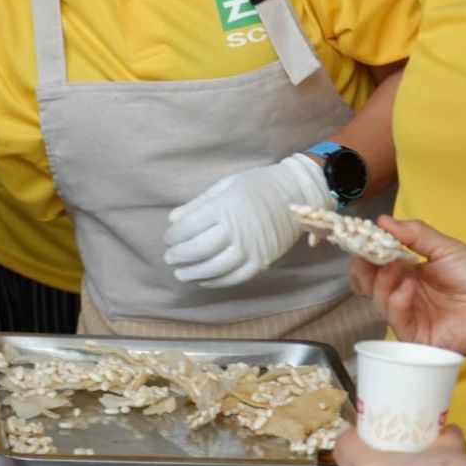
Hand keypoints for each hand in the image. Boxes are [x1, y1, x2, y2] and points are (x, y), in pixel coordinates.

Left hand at [164, 153, 330, 285]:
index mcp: (225, 206)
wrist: (297, 192)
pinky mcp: (263, 261)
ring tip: (181, 273)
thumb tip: (173, 219)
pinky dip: (217, 281)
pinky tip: (204, 280)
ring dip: (194, 273)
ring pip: (215, 268)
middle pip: (199, 249)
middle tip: (170, 258)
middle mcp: (237, 228)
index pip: (190, 227)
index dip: (174, 236)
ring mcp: (252, 247)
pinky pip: (236, 277)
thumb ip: (199, 203)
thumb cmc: (258, 184)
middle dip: (180, 256)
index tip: (168, 238)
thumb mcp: (226, 185)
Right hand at [349, 217, 465, 362]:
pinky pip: (395, 320)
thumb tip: (382, 220)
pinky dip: (396, 300)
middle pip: (367, 285)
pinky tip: (408, 287)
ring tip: (397, 266)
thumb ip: (413, 234)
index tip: (361, 238)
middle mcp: (404, 294)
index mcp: (408, 273)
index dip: (365, 253)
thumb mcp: (445, 248)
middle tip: (370, 253)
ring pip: (377, 301)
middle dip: (363, 268)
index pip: (374, 265)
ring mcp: (409, 316)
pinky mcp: (416, 336)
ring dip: (382, 281)